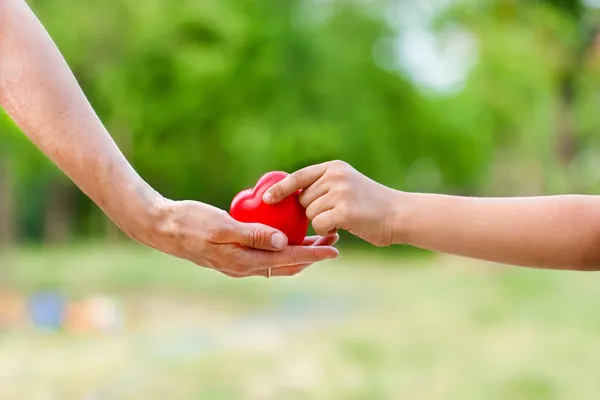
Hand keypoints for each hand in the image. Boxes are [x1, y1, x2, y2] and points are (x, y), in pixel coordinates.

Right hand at [128, 198, 338, 277]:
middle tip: (333, 240)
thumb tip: (283, 242)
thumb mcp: (221, 226)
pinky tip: (287, 233)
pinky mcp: (234, 254)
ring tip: (318, 238)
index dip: (313, 255)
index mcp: (244, 262)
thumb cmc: (190, 222)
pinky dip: (282, 247)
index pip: (288, 259)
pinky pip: (266, 254)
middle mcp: (244, 266)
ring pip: (278, 261)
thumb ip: (252, 234)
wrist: (163, 228)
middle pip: (288, 264)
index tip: (334, 250)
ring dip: (299, 251)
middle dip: (312, 254)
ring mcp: (239, 262)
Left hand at [263, 160, 400, 245]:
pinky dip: (328, 230)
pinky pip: (319, 225)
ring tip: (344, 218)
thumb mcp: (347, 184)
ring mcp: (340, 192)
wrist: (399, 214)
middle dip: (312, 211)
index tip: (266, 199)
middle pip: (302, 200)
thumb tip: (292, 196)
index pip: (299, 176)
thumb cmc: (371, 205)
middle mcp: (335, 176)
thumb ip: (323, 185)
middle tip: (335, 212)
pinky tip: (345, 227)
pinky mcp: (344, 211)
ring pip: (310, 214)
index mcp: (334, 167)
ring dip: (322, 222)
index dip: (280, 189)